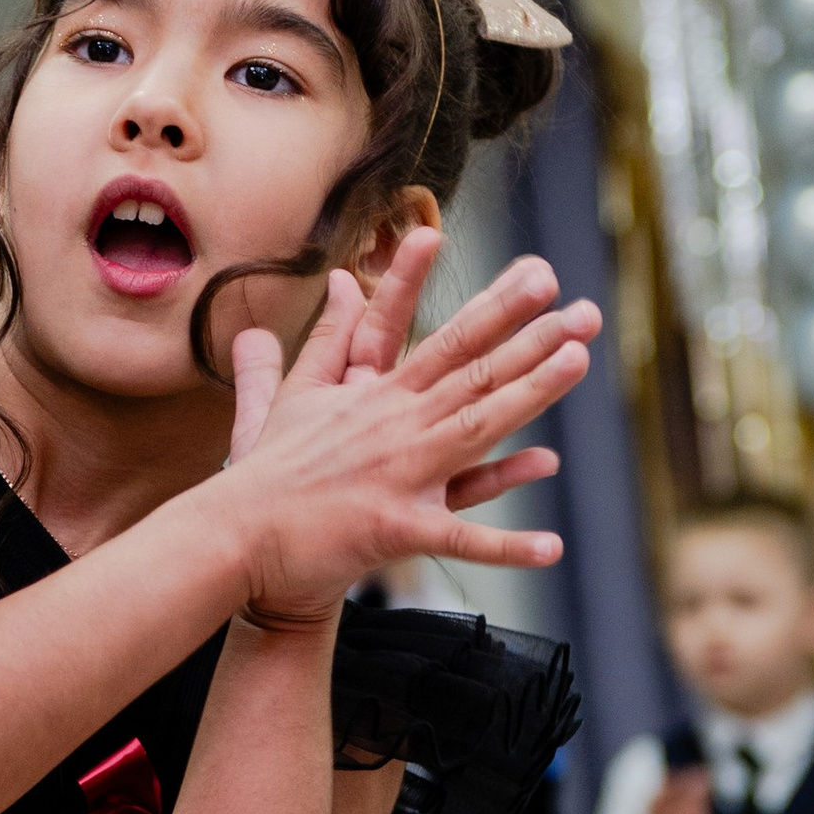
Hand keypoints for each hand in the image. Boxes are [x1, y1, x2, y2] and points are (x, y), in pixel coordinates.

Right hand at [222, 232, 599, 628]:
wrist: (232, 539)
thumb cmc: (263, 474)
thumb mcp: (291, 395)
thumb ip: (324, 340)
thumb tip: (337, 283)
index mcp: (373, 396)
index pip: (433, 334)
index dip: (475, 299)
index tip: (521, 266)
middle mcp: (392, 424)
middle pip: (472, 370)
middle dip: (529, 334)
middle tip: (581, 305)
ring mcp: (397, 474)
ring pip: (477, 427)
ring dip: (532, 394)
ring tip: (580, 361)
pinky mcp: (395, 529)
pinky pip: (461, 540)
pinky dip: (506, 547)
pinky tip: (551, 547)